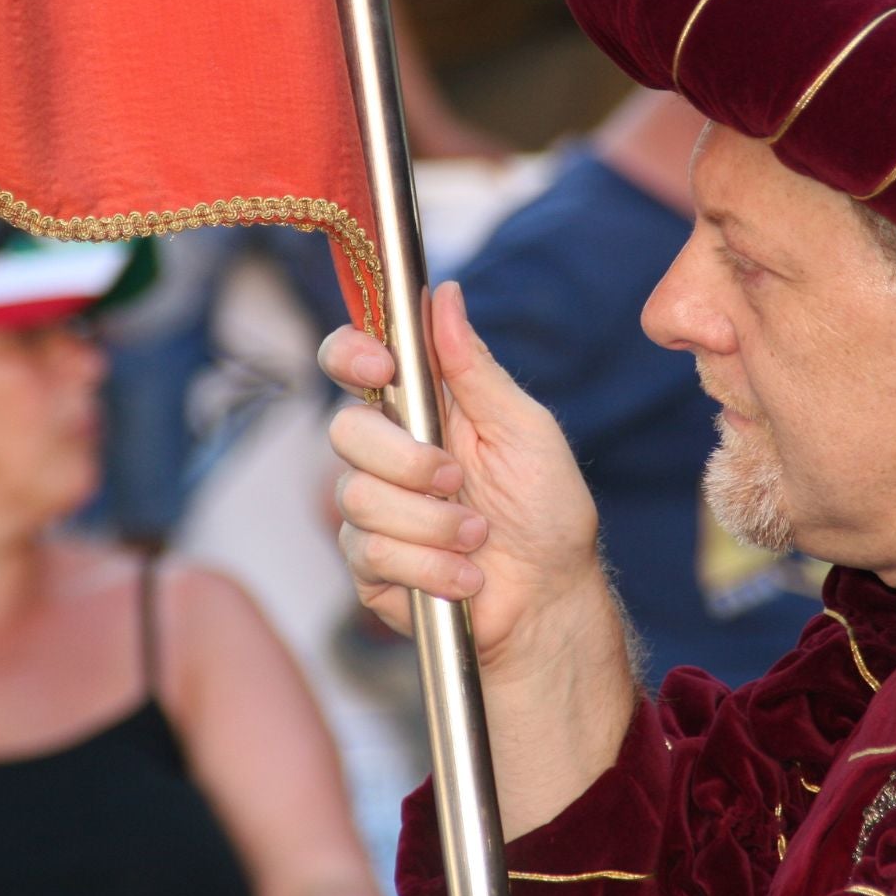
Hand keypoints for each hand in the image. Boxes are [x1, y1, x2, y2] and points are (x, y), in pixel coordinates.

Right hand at [323, 283, 603, 672]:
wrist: (549, 600)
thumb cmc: (547, 510)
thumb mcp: (524, 428)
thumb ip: (475, 367)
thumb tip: (445, 295)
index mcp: (423, 407)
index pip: (355, 360)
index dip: (352, 354)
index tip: (385, 370)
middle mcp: (389, 451)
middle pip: (346, 430)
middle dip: (407, 461)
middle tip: (457, 479)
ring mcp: (374, 508)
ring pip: (357, 497)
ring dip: (430, 523)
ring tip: (477, 537)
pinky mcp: (369, 562)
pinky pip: (371, 552)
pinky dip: (430, 567)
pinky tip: (466, 577)